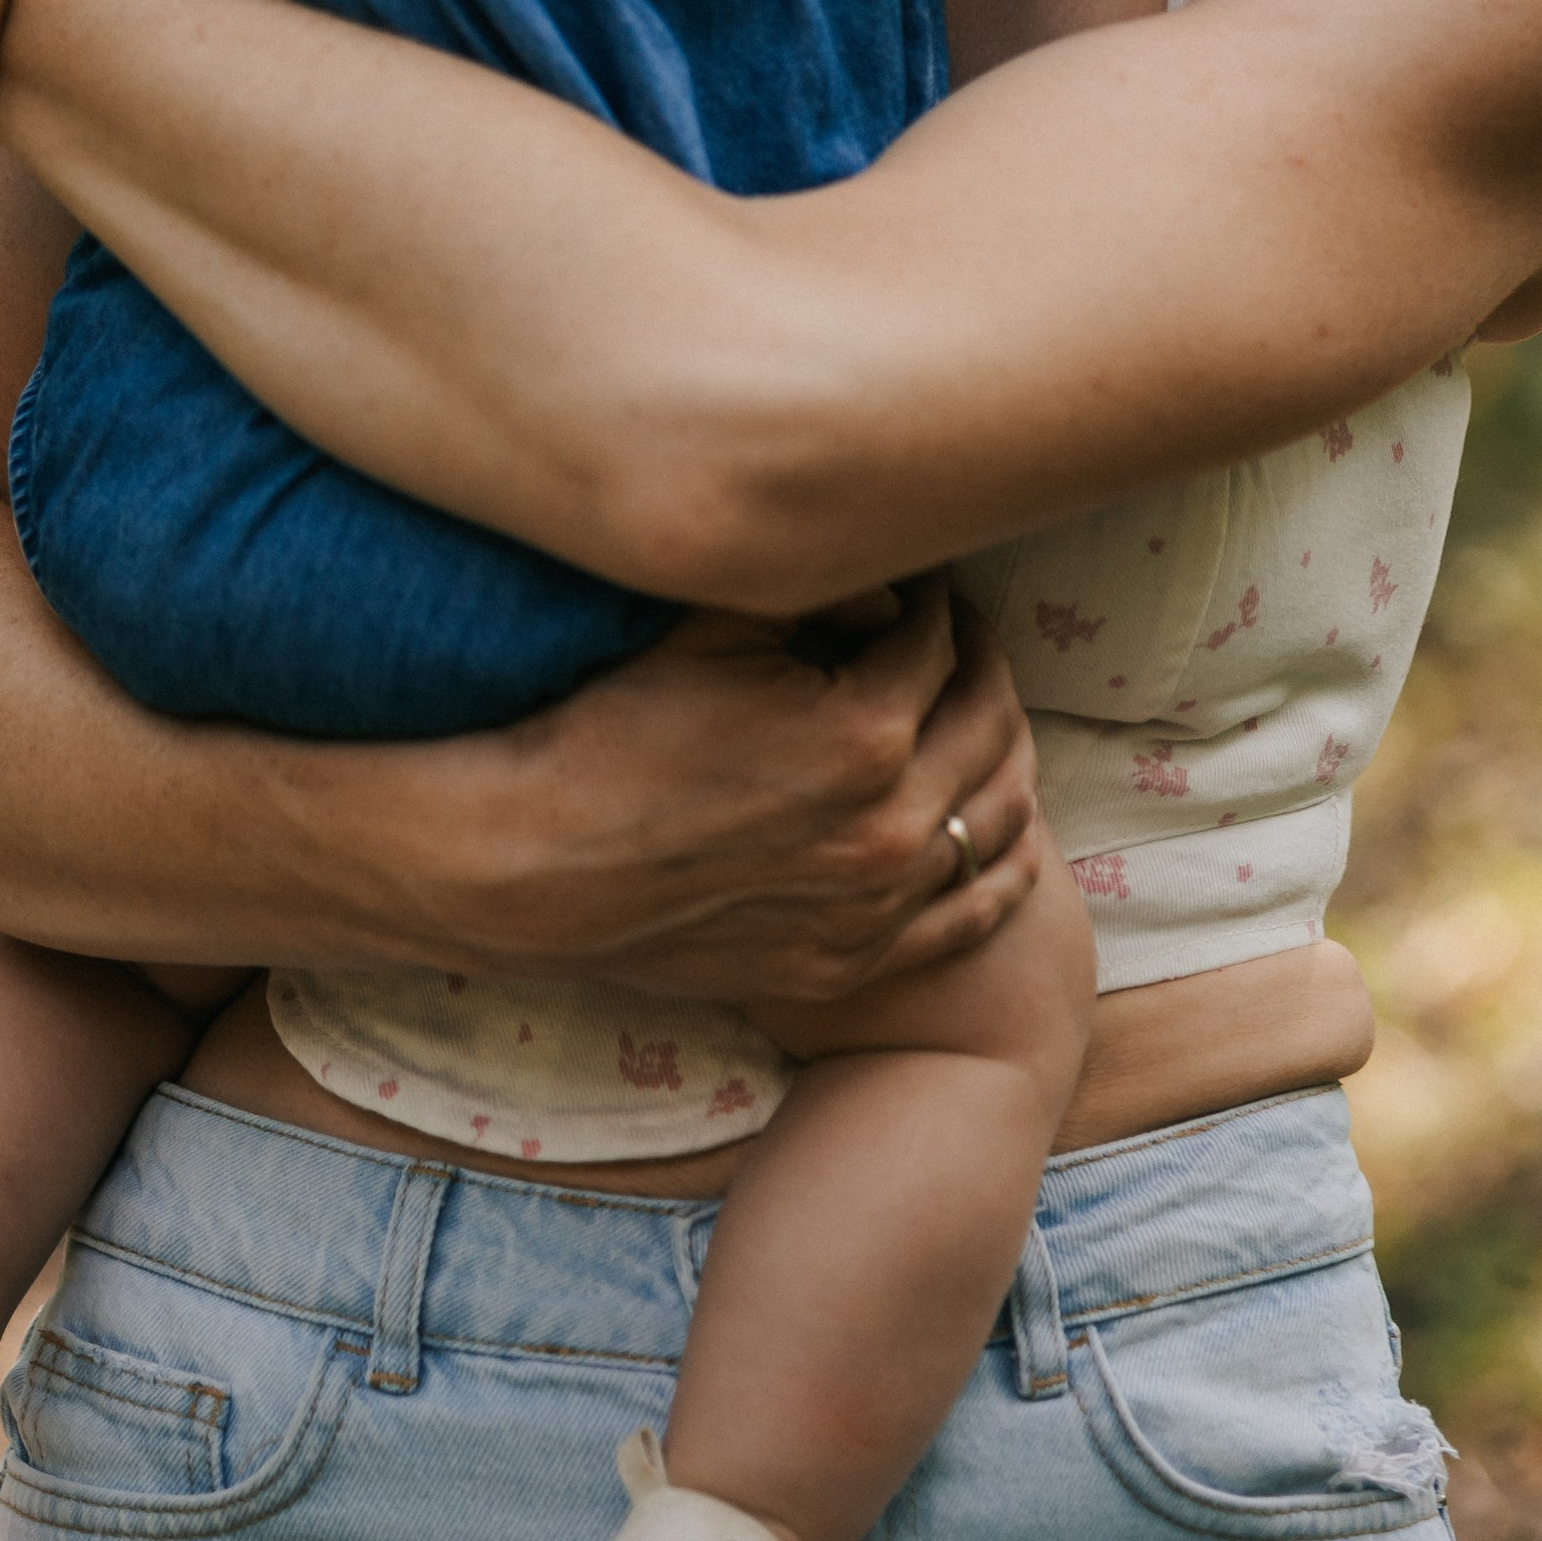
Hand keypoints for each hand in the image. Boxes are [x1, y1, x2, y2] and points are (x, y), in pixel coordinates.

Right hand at [425, 583, 1039, 997]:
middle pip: (988, 724)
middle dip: (979, 664)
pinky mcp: (854, 960)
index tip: (917, 581)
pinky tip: (993, 819)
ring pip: (1001, 820)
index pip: (939, 640)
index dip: (932, 597)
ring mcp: (878, 908)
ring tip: (977, 713)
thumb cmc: (615, 726)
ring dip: (1003, 753)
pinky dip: (1003, 860)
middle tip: (955, 635)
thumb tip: (892, 584)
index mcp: (865, 732)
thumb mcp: (714, 622)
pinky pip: (974, 912)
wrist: (538, 862)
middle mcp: (891, 829)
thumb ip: (823, 591)